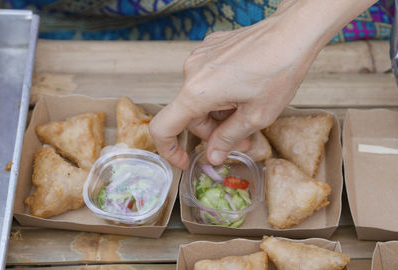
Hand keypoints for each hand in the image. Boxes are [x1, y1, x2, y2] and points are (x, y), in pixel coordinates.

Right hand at [149, 0, 376, 169]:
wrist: (293, 33)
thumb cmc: (279, 72)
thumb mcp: (255, 116)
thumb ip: (228, 139)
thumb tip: (212, 156)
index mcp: (197, 92)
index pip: (163, 127)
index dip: (168, 150)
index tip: (183, 160)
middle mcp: (192, 71)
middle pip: (190, 115)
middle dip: (214, 131)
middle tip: (243, 139)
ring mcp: (200, 57)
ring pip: (200, 98)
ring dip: (219, 113)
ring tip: (248, 114)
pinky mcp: (210, 49)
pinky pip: (207, 80)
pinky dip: (221, 94)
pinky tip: (244, 92)